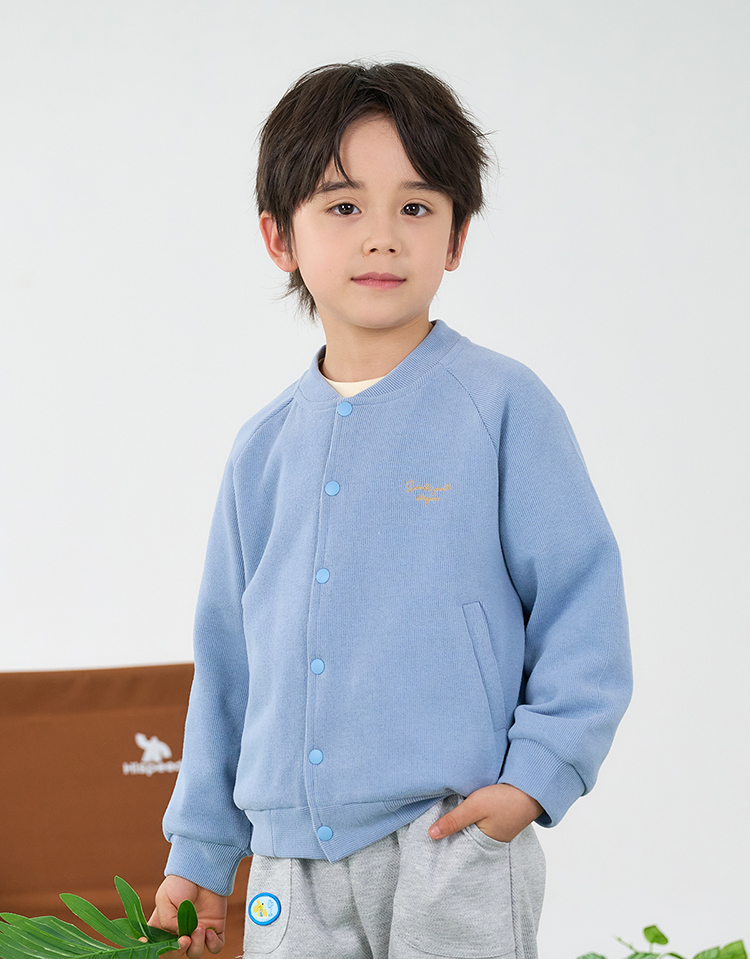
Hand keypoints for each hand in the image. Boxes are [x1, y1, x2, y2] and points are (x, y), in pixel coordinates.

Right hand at [148, 875, 226, 957]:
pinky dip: (212, 944)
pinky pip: (215, 948)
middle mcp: (179, 933)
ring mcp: (197, 932)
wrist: (202, 869)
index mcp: (163, 928)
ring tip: (199, 926)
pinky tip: (209, 931)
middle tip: (184, 939)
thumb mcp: (164, 899)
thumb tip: (180, 936)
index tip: (161, 947)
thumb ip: (167, 922)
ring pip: (195, 953)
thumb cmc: (180, 882)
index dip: (159, 951)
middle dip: (179, 951)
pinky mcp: (214, 929)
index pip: (158, 947)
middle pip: (175, 955)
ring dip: (196, 944)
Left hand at [428, 784, 543, 843]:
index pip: (459, 849)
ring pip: (471, 830)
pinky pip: (479, 822)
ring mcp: (496, 830)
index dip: (445, 844)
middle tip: (432, 828)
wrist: (531, 788)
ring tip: (444, 817)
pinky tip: (463, 809)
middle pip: (464, 841)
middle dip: (452, 835)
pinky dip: (471, 818)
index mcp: (484, 844)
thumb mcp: (475, 807)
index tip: (429, 839)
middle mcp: (490, 841)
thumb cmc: (504, 799)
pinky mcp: (498, 819)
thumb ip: (453, 820)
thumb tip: (430, 835)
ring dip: (462, 823)